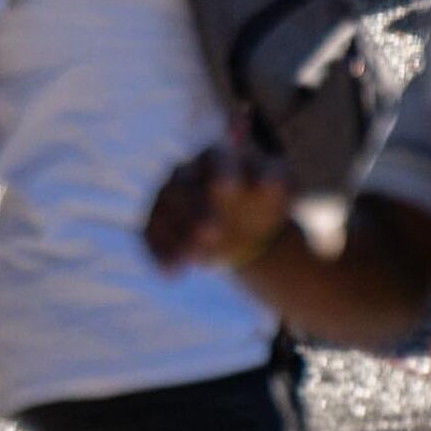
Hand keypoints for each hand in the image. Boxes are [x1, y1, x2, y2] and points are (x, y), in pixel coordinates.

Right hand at [142, 143, 291, 272]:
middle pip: (183, 183)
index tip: (230, 188)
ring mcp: (168, 197)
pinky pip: (149, 234)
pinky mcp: (156, 223)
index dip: (222, 171)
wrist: (246, 230)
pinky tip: (172, 274)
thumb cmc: (264, 203)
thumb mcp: (280, 189)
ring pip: (164, 210)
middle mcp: (187, 172)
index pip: (216, 158)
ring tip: (197, 258)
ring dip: (178, 234)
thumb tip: (267, 183)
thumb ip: (275, 183)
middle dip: (196, 208)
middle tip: (213, 231)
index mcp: (218, 157)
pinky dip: (159, 253)